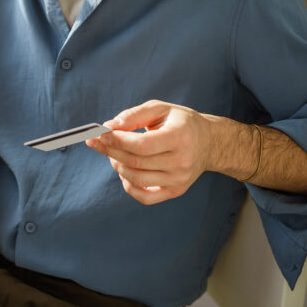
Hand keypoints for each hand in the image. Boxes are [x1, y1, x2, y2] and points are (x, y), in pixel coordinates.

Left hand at [86, 100, 224, 204]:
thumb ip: (134, 115)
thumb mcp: (160, 109)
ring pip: (136, 179)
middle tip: (98, 142)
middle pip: (136, 162)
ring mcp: (179, 180)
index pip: (142, 145)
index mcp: (180, 137)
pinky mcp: (176, 191)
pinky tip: (125, 171)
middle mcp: (182, 161)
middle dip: (111, 151)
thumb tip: (109, 126)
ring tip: (114, 153)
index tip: (100, 134)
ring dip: (117, 166)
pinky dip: (128, 185)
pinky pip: (144, 197)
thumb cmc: (180, 122)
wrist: (209, 143)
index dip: (117, 141)